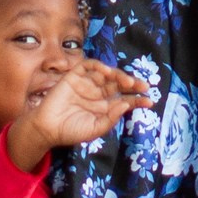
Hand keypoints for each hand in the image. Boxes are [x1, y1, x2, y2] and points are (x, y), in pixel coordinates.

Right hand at [9, 58, 152, 165]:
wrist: (47, 128)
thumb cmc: (70, 131)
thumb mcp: (95, 130)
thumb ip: (110, 119)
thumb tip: (125, 104)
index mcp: (105, 107)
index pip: (125, 100)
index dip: (137, 99)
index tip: (149, 101)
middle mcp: (98, 93)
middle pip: (119, 84)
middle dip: (132, 84)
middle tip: (142, 86)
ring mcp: (87, 83)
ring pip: (107, 73)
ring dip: (119, 75)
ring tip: (127, 82)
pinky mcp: (74, 76)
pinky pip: (88, 66)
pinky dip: (99, 66)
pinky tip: (107, 72)